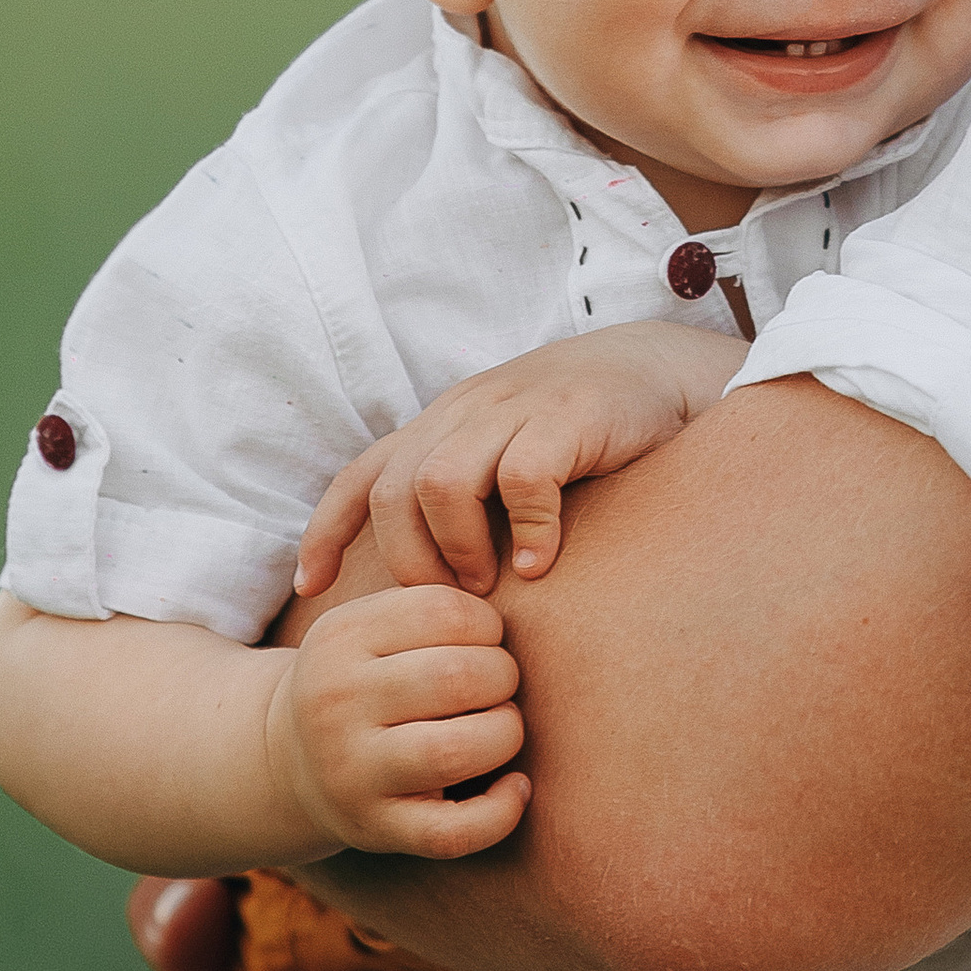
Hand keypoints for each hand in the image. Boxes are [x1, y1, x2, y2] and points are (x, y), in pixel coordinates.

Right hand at [265, 581, 531, 861]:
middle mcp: (336, 703)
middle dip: (503, 677)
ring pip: (458, 751)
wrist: (287, 761)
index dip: (487, 624)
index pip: (443, 611)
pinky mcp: (376, 828)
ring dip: (505, 734)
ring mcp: (352, 772)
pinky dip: (502, 811)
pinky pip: (453, 831)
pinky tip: (516, 787)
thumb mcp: (369, 628)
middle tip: (498, 686)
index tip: (485, 641)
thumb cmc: (361, 682)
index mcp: (340, 638)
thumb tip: (515, 612)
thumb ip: (430, 607)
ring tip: (501, 728)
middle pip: (457, 677)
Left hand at [294, 322, 744, 598]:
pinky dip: (527, 531)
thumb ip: (466, 502)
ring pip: (440, 482)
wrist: (658, 369)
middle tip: (450, 601)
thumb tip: (428, 585)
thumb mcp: (506, 457)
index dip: (326, 532)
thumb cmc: (581, 433)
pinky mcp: (565, 416)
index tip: (311, 587)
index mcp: (442, 426)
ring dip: (458, 547)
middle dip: (409, 560)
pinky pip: (523, 479)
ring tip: (492, 585)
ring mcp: (512, 410)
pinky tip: (545, 564)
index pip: (362, 476)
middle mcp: (465, 413)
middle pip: (393, 492)